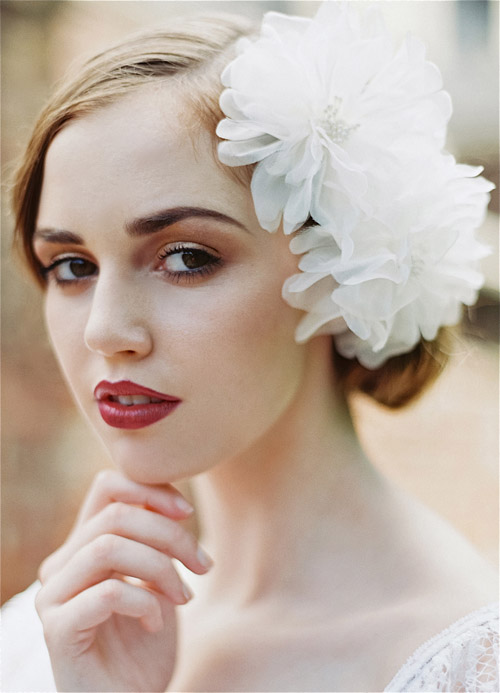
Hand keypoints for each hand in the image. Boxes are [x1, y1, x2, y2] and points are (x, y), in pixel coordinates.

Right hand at [35, 469, 211, 691]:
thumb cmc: (146, 641)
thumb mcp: (158, 578)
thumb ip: (154, 540)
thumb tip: (176, 502)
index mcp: (83, 545)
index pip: (108, 487)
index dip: (151, 489)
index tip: (188, 512)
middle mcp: (62, 565)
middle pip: (116, 515)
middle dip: (169, 534)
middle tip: (202, 566)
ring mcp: (54, 597)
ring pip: (108, 547)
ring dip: (160, 567)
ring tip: (184, 597)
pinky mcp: (58, 630)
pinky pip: (108, 592)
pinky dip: (144, 602)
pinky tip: (157, 621)